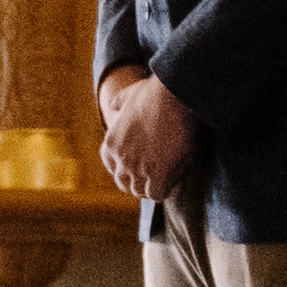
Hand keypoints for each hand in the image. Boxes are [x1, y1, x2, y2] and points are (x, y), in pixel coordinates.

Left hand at [98, 71, 197, 199]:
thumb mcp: (128, 95)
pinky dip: (166, 190)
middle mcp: (120, 159)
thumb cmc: (155, 91)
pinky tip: (174, 180)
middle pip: (124, 184)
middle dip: (138, 182)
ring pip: (140, 192)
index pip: (112, 167)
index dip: (126, 169)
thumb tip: (113, 105)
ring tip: (167, 180)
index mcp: (111, 143)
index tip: (139, 166)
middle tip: (155, 177)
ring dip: (152, 188)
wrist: (172, 94)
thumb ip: (118, 102)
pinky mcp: (157, 174)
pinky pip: (157, 194)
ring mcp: (137, 169)